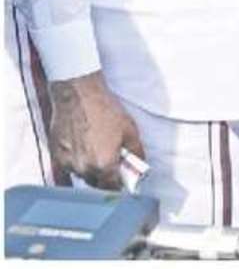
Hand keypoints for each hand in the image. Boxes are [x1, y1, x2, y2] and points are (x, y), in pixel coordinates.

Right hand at [47, 72, 143, 189]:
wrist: (79, 95)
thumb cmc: (104, 110)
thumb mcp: (130, 130)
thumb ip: (136, 152)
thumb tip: (138, 163)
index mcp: (104, 165)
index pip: (112, 187)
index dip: (120, 184)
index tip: (123, 180)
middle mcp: (84, 168)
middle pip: (96, 182)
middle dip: (105, 175)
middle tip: (112, 161)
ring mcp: (68, 162)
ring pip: (82, 173)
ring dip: (90, 167)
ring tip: (96, 148)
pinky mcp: (56, 154)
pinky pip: (69, 164)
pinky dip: (76, 159)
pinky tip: (83, 144)